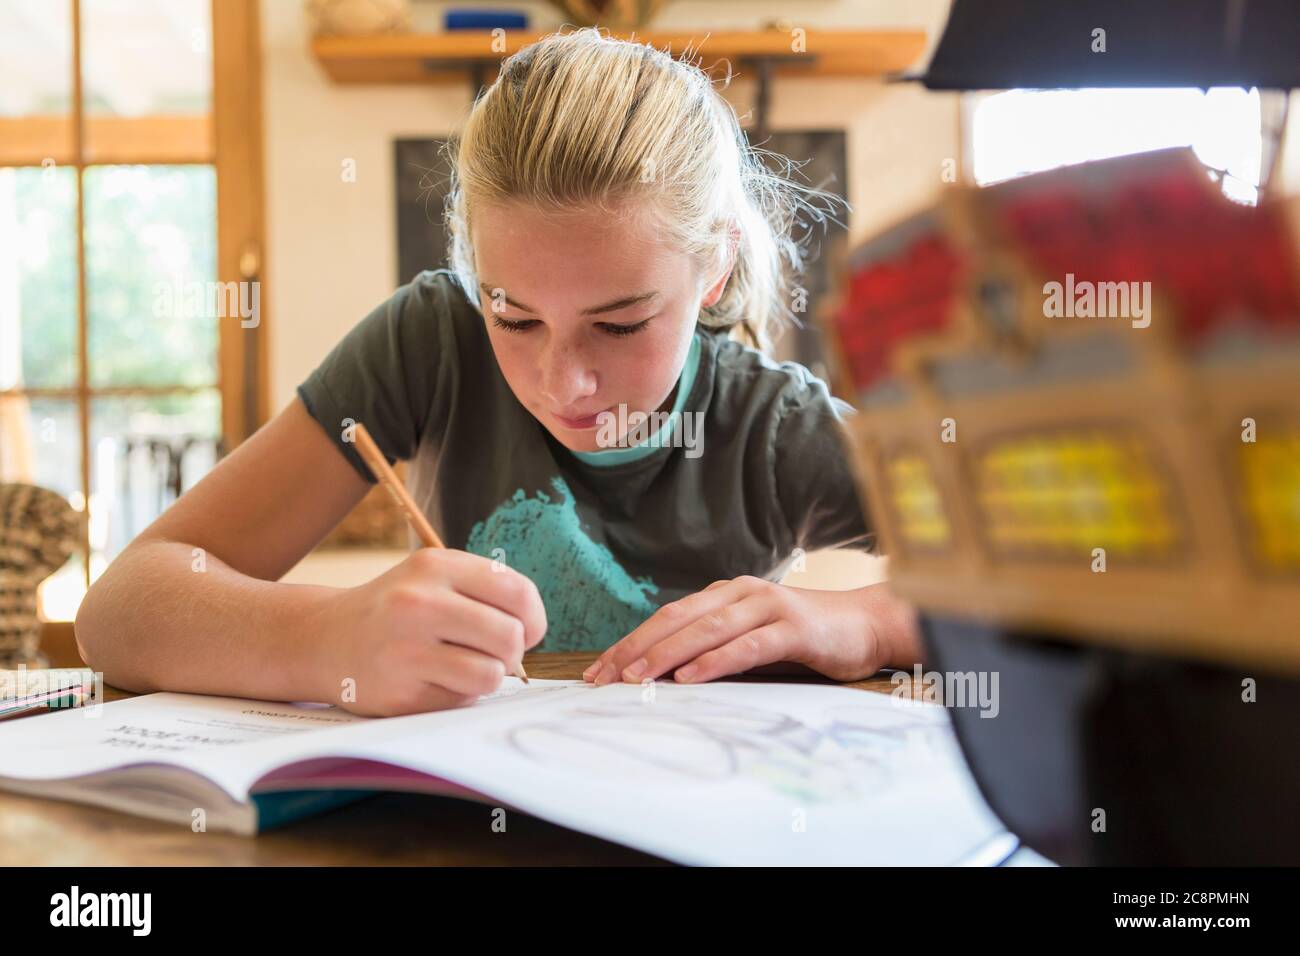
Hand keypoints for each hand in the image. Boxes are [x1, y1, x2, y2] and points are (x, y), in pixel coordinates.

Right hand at [318, 549, 545, 715]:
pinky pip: (462, 701)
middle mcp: (419, 602)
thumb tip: (532, 629)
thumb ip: (485, 591)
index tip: (524, 630)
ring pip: (490, 674)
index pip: (518, 593)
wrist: (323, 639)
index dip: (534, 619)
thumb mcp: (433, 577)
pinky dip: (458, 696)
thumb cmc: (395, 609)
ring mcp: (406, 650)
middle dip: (512, 653)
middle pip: (510, 638)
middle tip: (492, 653)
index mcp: (436, 566)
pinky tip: (431, 681)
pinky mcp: (400, 693)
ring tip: (460, 667)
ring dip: (486, 677)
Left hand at [582, 576, 898, 686]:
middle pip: (677, 618)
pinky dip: (715, 660)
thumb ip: (714, 648)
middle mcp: (740, 593)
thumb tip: (663, 678)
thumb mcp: (751, 638)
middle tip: (604, 678)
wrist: (865, 625)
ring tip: (637, 678)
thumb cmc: (803, 636)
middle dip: (636, 649)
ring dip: (667, 654)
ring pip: (706, 629)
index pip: (666, 617)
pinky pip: (746, 644)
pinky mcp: (792, 627)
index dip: (630, 642)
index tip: (599, 672)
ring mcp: (767, 606)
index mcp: (724, 594)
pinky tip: (690, 677)